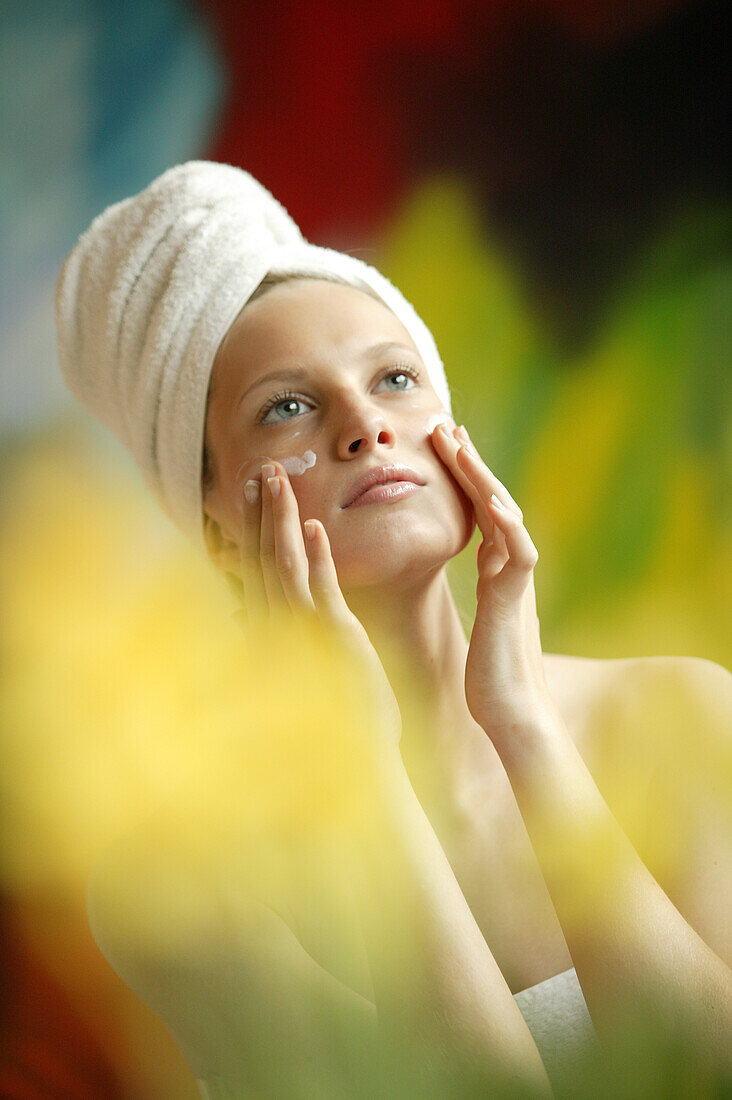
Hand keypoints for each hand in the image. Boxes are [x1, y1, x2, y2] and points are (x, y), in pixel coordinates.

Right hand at [238, 460, 401, 746]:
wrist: (353, 759)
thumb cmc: (337, 718)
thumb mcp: (310, 668)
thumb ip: (291, 634)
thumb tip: (263, 612)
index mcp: (274, 628)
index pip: (261, 567)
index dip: (259, 528)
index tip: (258, 494)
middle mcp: (277, 625)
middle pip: (265, 556)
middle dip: (263, 511)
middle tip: (262, 470)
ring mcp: (300, 631)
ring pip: (284, 563)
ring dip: (281, 519)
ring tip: (278, 480)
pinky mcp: (329, 640)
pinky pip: (319, 589)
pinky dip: (316, 557)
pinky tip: (316, 527)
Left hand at [431, 424, 556, 746]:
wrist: (515, 717)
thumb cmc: (490, 680)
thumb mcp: (479, 624)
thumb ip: (483, 593)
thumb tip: (471, 575)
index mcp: (497, 574)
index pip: (478, 514)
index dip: (462, 479)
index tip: (441, 446)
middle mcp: (509, 570)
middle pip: (491, 503)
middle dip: (468, 464)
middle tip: (445, 425)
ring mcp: (516, 583)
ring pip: (505, 517)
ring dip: (482, 479)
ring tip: (459, 443)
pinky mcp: (517, 602)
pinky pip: (518, 554)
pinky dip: (507, 525)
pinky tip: (490, 499)